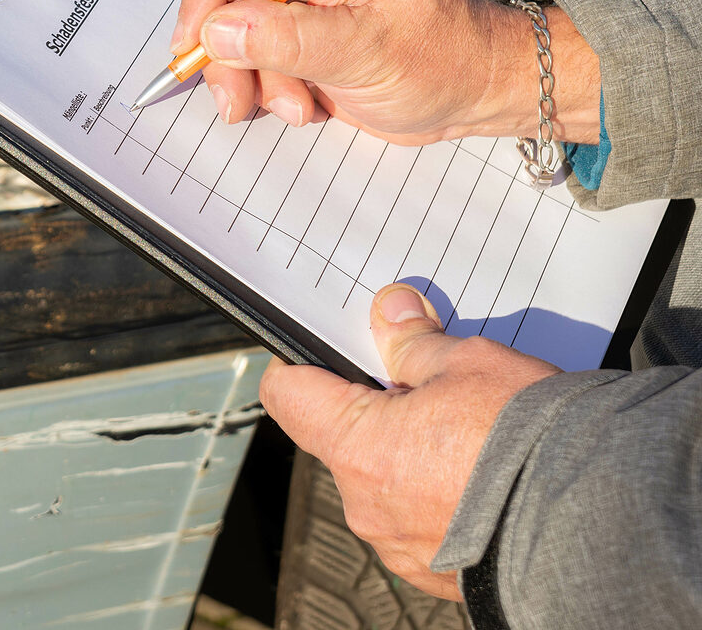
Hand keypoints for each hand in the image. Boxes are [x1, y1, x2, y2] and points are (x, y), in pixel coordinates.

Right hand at [173, 0, 599, 144]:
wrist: (477, 92)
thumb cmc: (444, 59)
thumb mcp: (366, 50)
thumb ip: (289, 39)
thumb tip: (218, 30)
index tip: (194, 46)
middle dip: (226, 52)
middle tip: (233, 99)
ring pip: (234, 34)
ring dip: (252, 80)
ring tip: (297, 106)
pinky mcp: (299, 33)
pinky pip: (253, 58)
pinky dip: (266, 89)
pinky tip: (305, 102)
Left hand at [259, 283, 560, 599]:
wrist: (597, 519)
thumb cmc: (528, 440)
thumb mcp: (468, 364)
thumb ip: (413, 341)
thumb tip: (390, 313)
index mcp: (355, 446)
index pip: (288, 395)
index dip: (300, 365)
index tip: (320, 350)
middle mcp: (365, 503)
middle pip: (343, 439)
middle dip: (378, 410)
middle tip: (431, 390)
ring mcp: (397, 543)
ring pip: (383, 482)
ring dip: (412, 457)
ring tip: (471, 436)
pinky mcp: (434, 571)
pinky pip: (419, 522)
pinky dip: (440, 498)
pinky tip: (484, 479)